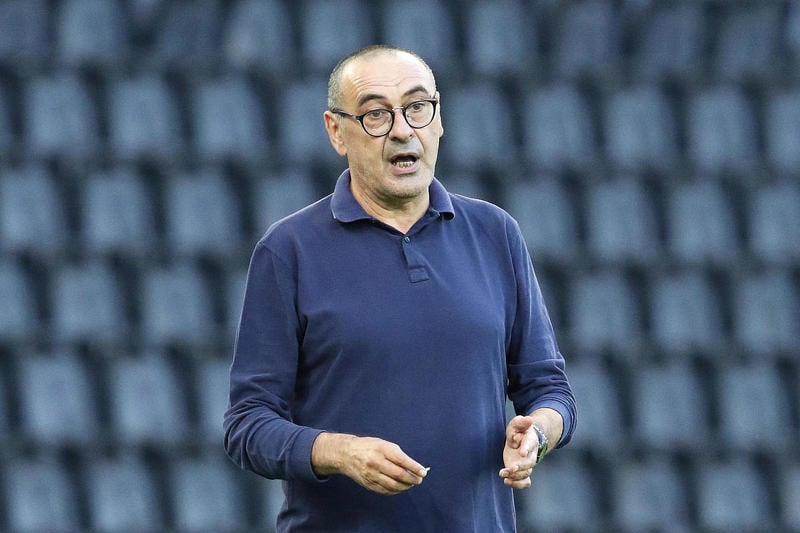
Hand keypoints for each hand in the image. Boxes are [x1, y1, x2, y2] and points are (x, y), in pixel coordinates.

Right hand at [313, 433, 428, 494]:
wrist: (345, 454)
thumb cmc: (368, 446)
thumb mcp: (383, 444)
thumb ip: (397, 454)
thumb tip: (413, 466)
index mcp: (381, 449)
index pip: (402, 460)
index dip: (414, 467)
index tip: (423, 472)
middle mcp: (376, 462)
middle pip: (398, 474)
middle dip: (412, 479)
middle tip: (419, 480)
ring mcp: (371, 474)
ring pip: (393, 485)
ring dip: (405, 486)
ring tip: (411, 484)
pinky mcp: (368, 484)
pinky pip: (385, 490)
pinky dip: (395, 491)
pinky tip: (400, 488)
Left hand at [499, 415, 537, 488]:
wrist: (522, 440)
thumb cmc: (518, 431)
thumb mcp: (517, 424)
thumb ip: (520, 422)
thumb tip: (528, 419)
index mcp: (530, 440)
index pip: (530, 444)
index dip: (527, 448)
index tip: (522, 452)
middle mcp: (531, 454)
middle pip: (530, 462)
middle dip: (521, 466)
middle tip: (511, 468)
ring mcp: (527, 464)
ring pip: (527, 473)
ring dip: (516, 476)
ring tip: (503, 474)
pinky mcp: (523, 472)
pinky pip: (525, 482)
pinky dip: (518, 484)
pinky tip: (507, 481)